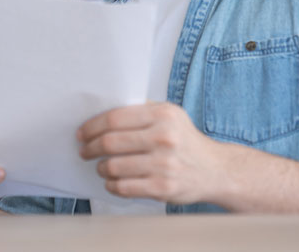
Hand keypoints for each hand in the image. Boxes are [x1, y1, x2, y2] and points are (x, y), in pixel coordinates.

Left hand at [77, 102, 239, 204]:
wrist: (216, 170)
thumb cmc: (184, 141)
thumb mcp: (170, 116)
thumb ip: (140, 111)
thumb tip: (99, 112)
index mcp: (163, 115)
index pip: (114, 119)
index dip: (91, 127)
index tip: (81, 134)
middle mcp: (165, 138)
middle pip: (110, 142)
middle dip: (90, 148)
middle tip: (85, 152)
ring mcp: (164, 165)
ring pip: (113, 166)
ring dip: (101, 168)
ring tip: (102, 167)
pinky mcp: (163, 188)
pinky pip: (123, 187)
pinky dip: (112, 185)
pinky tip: (112, 182)